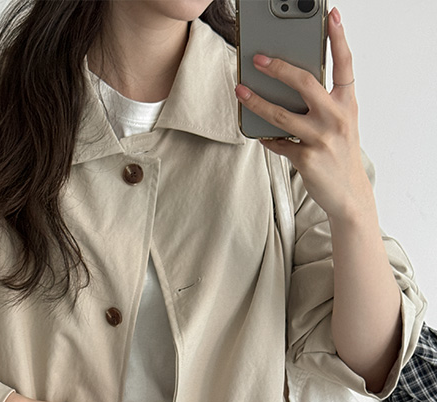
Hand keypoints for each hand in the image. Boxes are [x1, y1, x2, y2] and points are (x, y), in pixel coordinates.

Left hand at [234, 6, 373, 221]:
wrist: (348, 194)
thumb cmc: (340, 154)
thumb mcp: (341, 123)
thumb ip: (324, 103)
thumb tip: (289, 86)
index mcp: (346, 103)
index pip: (344, 64)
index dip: (338, 38)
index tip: (330, 14)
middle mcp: (336, 117)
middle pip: (304, 83)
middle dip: (278, 67)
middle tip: (258, 58)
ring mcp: (321, 138)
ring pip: (281, 114)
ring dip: (256, 102)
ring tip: (240, 91)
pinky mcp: (306, 158)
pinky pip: (278, 143)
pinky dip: (266, 138)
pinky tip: (258, 133)